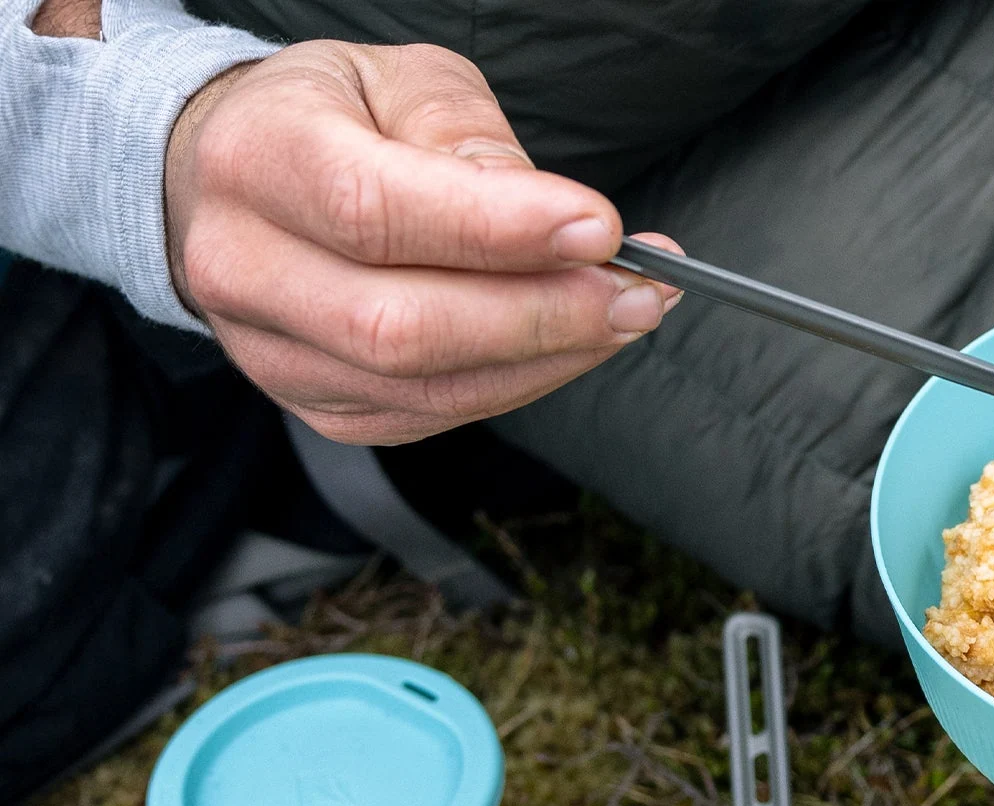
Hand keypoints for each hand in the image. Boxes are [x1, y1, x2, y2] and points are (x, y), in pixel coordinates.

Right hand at [164, 42, 680, 444]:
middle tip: (635, 293)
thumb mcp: (399, 84)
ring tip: (623, 315)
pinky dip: (520, 384)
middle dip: (542, 315)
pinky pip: (437, 416)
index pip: (376, 211)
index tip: (598, 229)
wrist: (240, 182)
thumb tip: (562, 223)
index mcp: (257, 159)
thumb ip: (472, 142)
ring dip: (548, 358)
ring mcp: (278, 355)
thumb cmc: (332, 122)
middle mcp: (247, 267)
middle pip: (405, 326)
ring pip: (429, 388)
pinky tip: (569, 345)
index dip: (498, 231)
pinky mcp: (325, 409)